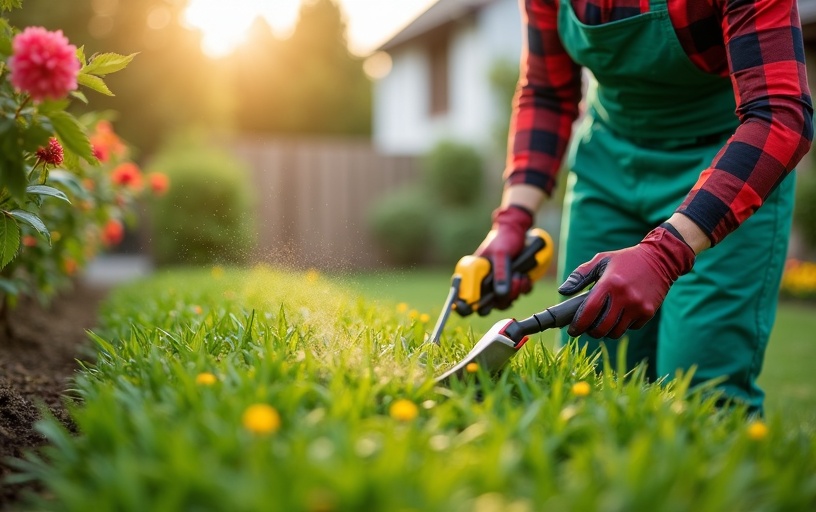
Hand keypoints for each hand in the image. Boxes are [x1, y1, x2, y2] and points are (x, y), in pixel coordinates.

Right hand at [474, 204, 533, 310]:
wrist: (518, 231)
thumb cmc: (504, 239)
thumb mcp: (501, 254)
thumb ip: (501, 274)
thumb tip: (500, 294)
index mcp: (473, 275)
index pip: (463, 297)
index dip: (465, 305)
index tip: (472, 307)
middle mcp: (483, 283)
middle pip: (487, 305)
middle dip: (502, 299)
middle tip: (513, 282)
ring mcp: (496, 285)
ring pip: (503, 302)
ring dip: (515, 292)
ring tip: (521, 275)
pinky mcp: (510, 285)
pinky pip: (516, 296)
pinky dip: (522, 289)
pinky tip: (524, 277)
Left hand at [558, 224, 695, 338]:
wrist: (661, 259)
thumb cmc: (625, 260)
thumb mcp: (601, 260)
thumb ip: (580, 276)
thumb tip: (562, 291)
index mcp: (609, 283)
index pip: (589, 311)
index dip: (578, 324)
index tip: (572, 329)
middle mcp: (624, 296)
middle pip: (601, 328)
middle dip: (590, 332)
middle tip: (586, 328)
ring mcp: (638, 306)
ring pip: (615, 331)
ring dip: (606, 331)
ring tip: (602, 322)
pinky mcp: (648, 312)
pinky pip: (630, 328)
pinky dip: (623, 325)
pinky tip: (621, 314)